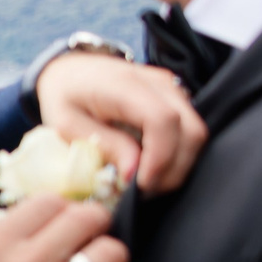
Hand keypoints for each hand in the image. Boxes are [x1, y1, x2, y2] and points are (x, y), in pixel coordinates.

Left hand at [35, 53, 204, 195]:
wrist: (73, 69)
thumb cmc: (65, 96)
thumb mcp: (67, 124)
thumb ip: (104, 145)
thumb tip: (133, 173)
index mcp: (125, 85)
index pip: (163, 120)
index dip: (160, 158)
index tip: (142, 185)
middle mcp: (158, 83)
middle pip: (191, 131)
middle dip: (173, 170)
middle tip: (144, 192)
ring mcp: (172, 89)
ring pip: (196, 134)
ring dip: (178, 165)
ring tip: (147, 183)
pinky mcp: (177, 98)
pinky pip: (189, 131)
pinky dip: (177, 155)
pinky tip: (152, 167)